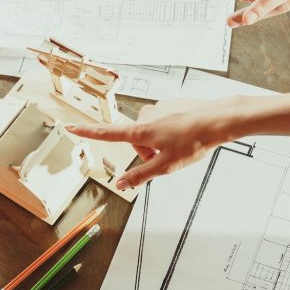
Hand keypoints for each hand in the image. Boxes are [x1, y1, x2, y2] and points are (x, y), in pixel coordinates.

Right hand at [66, 98, 233, 188]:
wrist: (218, 119)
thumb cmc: (194, 140)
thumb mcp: (166, 166)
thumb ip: (140, 176)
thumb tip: (120, 184)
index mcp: (141, 131)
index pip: (107, 133)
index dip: (87, 132)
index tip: (70, 127)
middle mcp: (146, 116)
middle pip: (136, 141)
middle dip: (148, 152)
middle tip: (169, 156)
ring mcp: (158, 108)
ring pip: (150, 133)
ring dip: (160, 143)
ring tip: (180, 145)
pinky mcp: (170, 105)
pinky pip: (162, 124)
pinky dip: (170, 132)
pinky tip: (185, 135)